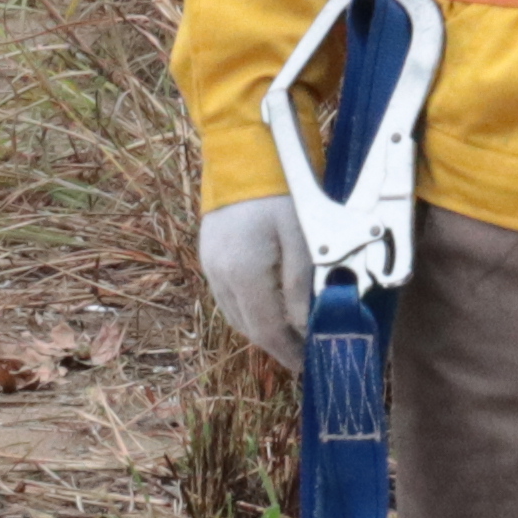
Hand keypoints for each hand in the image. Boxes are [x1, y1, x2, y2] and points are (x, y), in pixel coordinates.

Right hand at [198, 195, 311, 368]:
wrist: (245, 152)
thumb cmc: (282, 192)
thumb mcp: (302, 239)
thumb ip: (301, 286)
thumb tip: (304, 325)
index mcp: (244, 274)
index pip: (267, 330)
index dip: (288, 352)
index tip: (307, 366)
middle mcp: (220, 275)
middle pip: (248, 327)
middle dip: (276, 344)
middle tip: (302, 354)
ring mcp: (210, 265)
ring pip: (235, 314)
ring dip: (261, 328)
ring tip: (288, 334)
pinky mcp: (209, 254)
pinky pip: (228, 296)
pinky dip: (248, 309)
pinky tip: (267, 307)